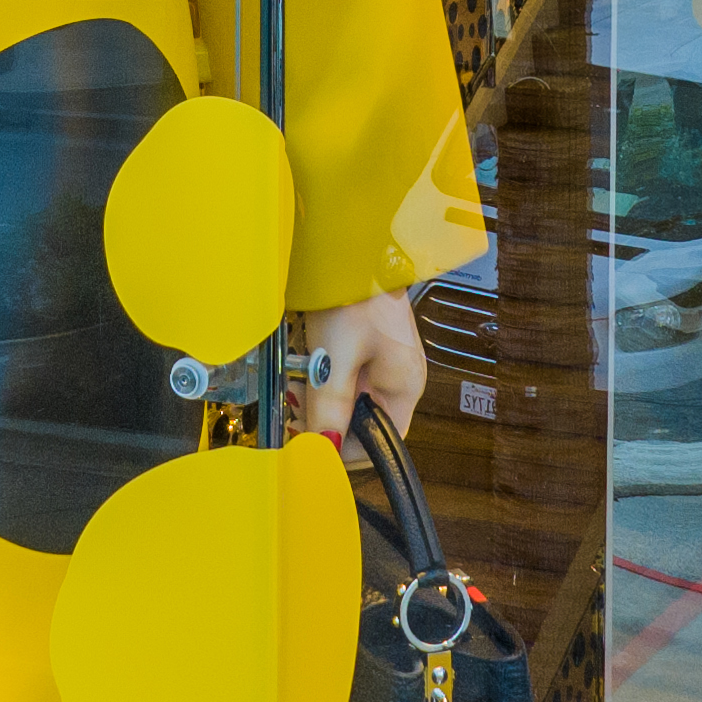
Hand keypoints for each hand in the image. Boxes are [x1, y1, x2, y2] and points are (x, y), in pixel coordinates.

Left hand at [298, 290, 426, 447]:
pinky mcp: (368, 349)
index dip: (348, 450)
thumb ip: (330, 405)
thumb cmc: (354, 296)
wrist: (354, 252)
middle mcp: (399, 379)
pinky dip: (324, 379)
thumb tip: (325, 447)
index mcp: (404, 386)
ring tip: (298, 384)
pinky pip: (346, 379)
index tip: (314, 445)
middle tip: (297, 410)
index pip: (383, 441)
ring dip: (321, 400)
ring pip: (351, 402)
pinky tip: (306, 367)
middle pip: (363, 423)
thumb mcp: (335, 358)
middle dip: (328, 421)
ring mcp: (384, 364)